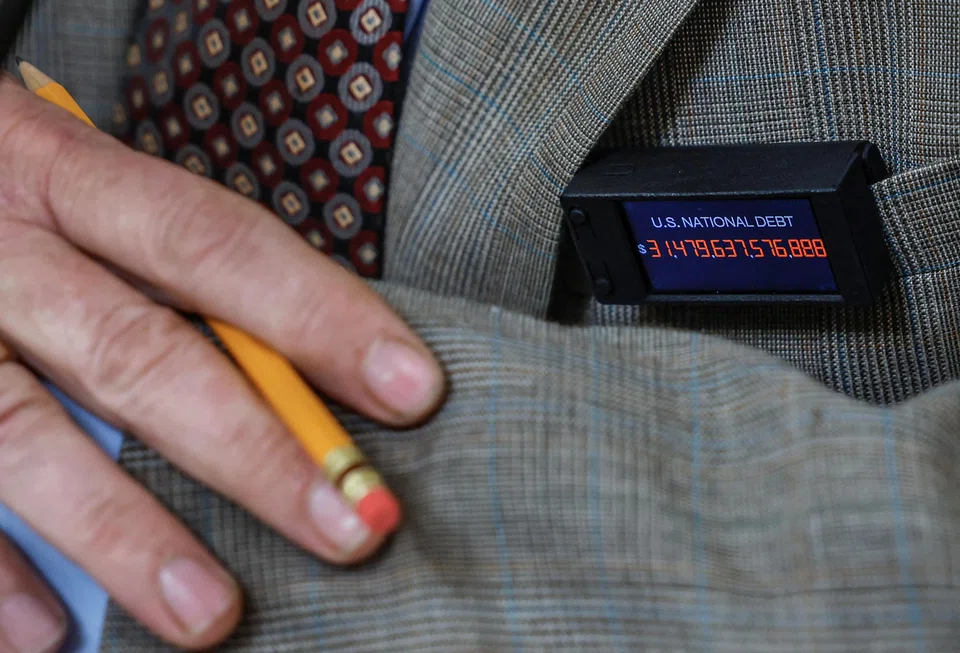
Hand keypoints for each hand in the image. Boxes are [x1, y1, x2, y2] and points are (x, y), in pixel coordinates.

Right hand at [0, 78, 443, 650]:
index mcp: (61, 174)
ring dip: (125, 534)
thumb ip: (162, 261)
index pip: (212, 243)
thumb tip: (295, 371)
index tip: (414, 390)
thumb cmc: (1, 195)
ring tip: (214, 618)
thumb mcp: (69, 186)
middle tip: (350, 531)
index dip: (317, 315)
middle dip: (252, 451)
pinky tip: (48, 636)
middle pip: (136, 353)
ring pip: (22, 435)